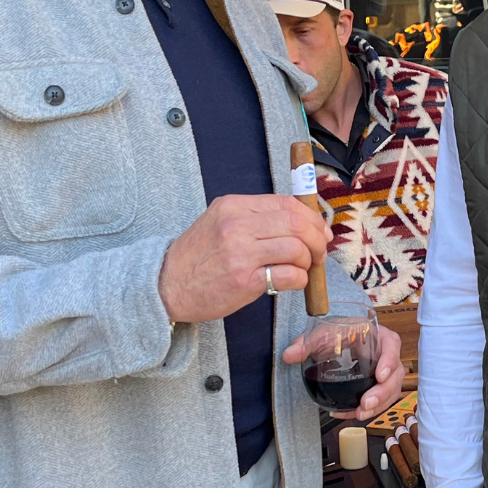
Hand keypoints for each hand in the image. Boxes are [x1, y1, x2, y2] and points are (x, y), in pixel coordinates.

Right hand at [159, 194, 328, 323]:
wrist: (167, 284)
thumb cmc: (199, 256)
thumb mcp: (221, 222)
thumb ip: (255, 218)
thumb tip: (301, 221)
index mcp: (234, 206)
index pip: (287, 203)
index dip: (312, 218)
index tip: (319, 231)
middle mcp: (237, 225)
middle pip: (296, 224)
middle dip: (316, 239)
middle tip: (319, 252)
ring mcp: (241, 253)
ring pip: (297, 249)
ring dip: (309, 261)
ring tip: (304, 268)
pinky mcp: (244, 281)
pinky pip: (289, 275)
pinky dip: (300, 279)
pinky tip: (292, 281)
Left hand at [282, 322, 404, 418]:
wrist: (336, 341)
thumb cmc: (336, 333)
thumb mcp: (321, 334)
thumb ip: (305, 343)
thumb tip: (289, 355)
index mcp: (378, 336)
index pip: (392, 345)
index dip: (389, 361)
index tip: (380, 375)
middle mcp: (385, 354)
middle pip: (395, 375)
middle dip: (382, 393)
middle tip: (365, 404)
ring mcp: (384, 372)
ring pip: (391, 391)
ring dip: (378, 405)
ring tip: (360, 414)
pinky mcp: (378, 386)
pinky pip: (381, 400)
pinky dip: (368, 410)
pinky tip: (350, 414)